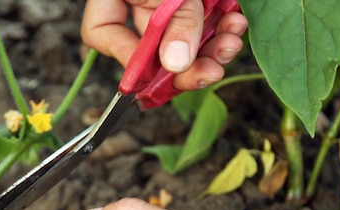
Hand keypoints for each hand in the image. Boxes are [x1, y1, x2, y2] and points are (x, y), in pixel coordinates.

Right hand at [81, 0, 247, 88]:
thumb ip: (175, 21)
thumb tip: (177, 66)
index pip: (103, 33)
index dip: (128, 59)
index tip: (160, 70)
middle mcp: (135, 2)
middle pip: (150, 47)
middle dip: (185, 66)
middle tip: (210, 72)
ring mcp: (163, 2)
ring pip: (182, 39)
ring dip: (211, 47)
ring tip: (231, 42)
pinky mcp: (191, 0)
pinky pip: (202, 21)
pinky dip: (222, 26)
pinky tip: (235, 22)